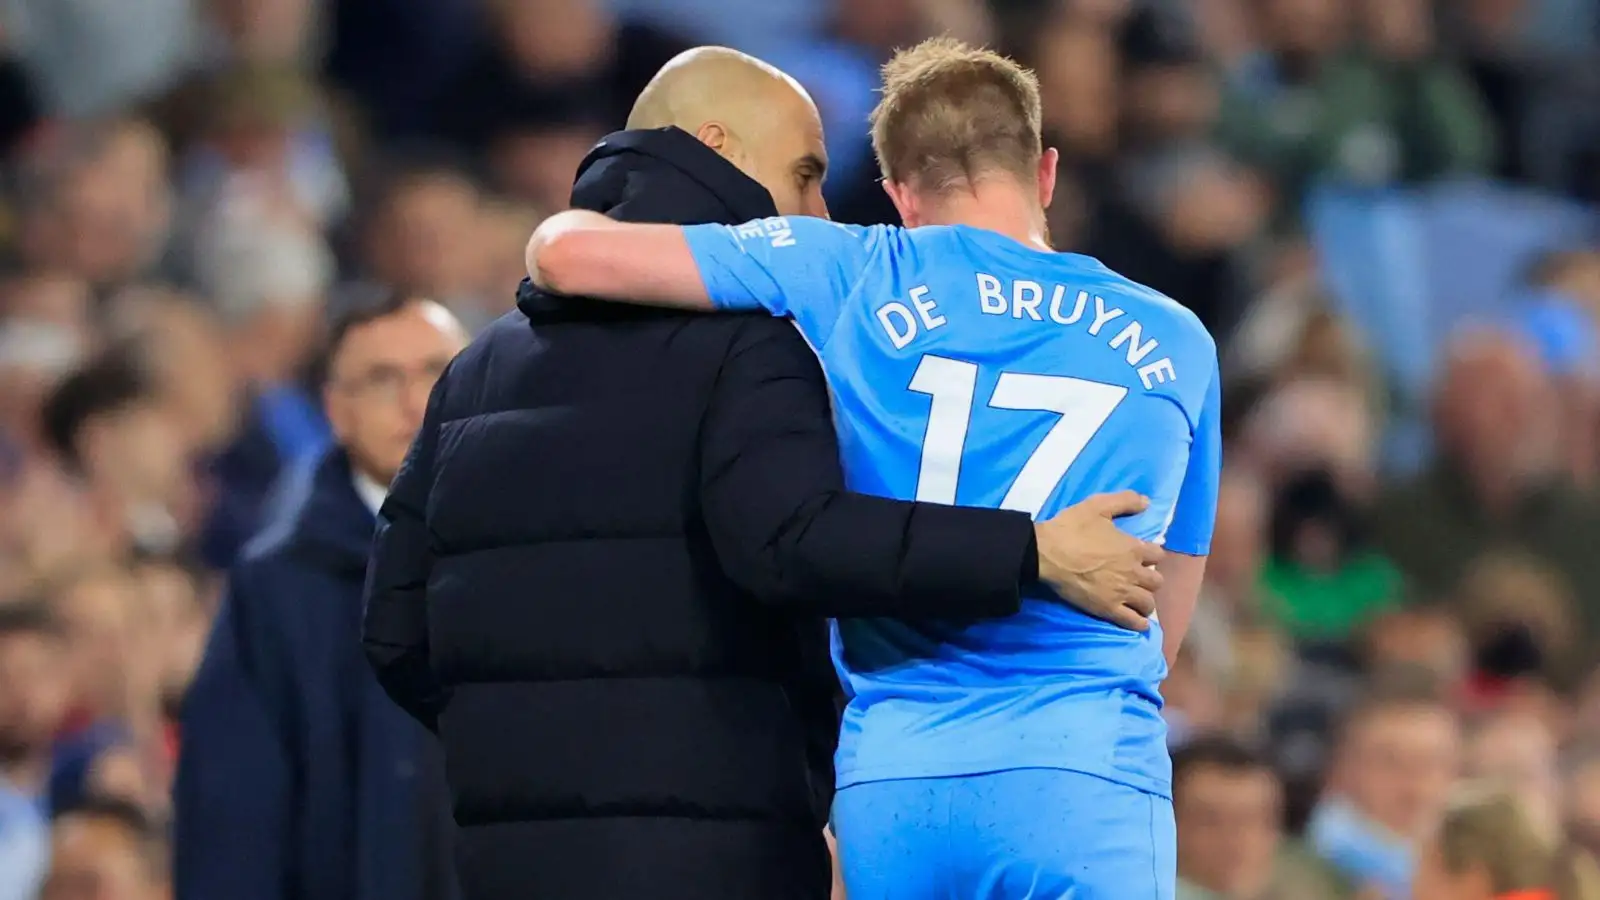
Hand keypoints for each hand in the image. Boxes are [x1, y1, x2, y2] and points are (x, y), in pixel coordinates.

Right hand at [1033, 491, 1164, 630]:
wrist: (1046, 553)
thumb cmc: (1072, 528)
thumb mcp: (1098, 505)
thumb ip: (1125, 501)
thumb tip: (1147, 502)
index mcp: (1133, 548)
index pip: (1157, 554)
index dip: (1152, 554)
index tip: (1143, 555)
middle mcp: (1133, 572)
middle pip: (1156, 581)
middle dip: (1151, 579)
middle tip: (1139, 579)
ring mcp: (1122, 593)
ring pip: (1148, 603)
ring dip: (1146, 601)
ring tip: (1138, 601)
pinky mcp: (1108, 609)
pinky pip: (1133, 621)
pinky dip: (1139, 623)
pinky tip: (1139, 622)